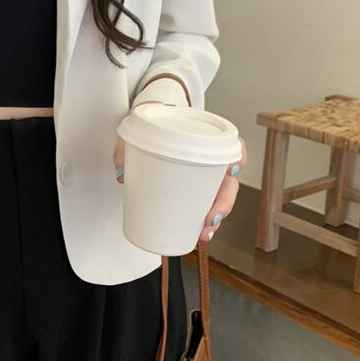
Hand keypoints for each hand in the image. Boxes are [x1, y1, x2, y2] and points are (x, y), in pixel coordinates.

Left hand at [113, 123, 247, 242]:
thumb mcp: (138, 131)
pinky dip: (201, 221)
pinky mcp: (192, 189)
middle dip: (223, 204)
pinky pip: (204, 206)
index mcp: (205, 138)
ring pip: (219, 198)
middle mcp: (211, 159)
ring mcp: (204, 176)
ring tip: (203, 233)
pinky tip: (196, 234)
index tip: (232, 170)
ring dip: (215, 219)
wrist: (149, 127)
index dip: (238, 156)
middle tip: (210, 218)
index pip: (233, 144)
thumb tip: (121, 174)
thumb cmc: (152, 126)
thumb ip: (126, 148)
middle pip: (228, 182)